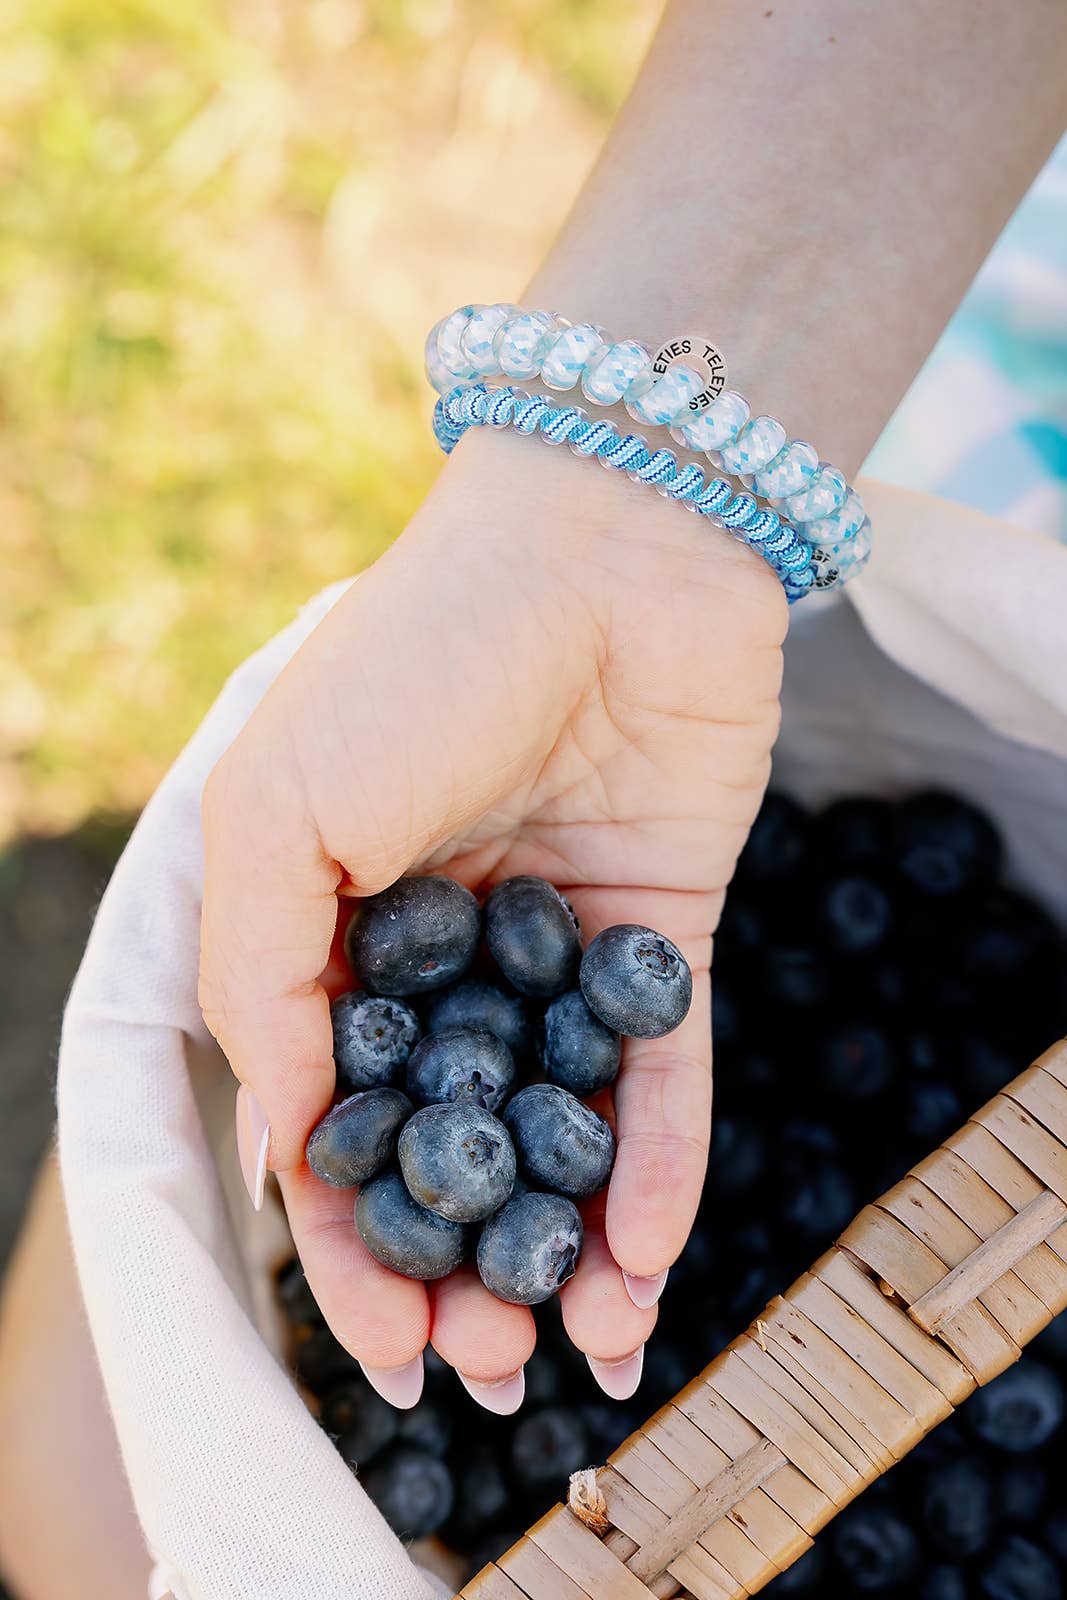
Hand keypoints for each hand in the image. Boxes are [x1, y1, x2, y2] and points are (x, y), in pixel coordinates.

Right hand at [199, 425, 785, 1409]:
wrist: (604, 545)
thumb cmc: (416, 662)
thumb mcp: (277, 812)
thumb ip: (263, 980)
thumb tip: (286, 1140)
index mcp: (336, 930)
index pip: (333, 1113)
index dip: (351, 1236)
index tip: (383, 1339)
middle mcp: (451, 953)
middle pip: (456, 1138)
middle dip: (465, 1257)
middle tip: (484, 1363)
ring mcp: (563, 947)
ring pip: (562, 1125)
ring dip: (567, 1236)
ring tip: (574, 1338)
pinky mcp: (670, 933)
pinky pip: (665, 1068)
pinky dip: (659, 1160)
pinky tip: (648, 1253)